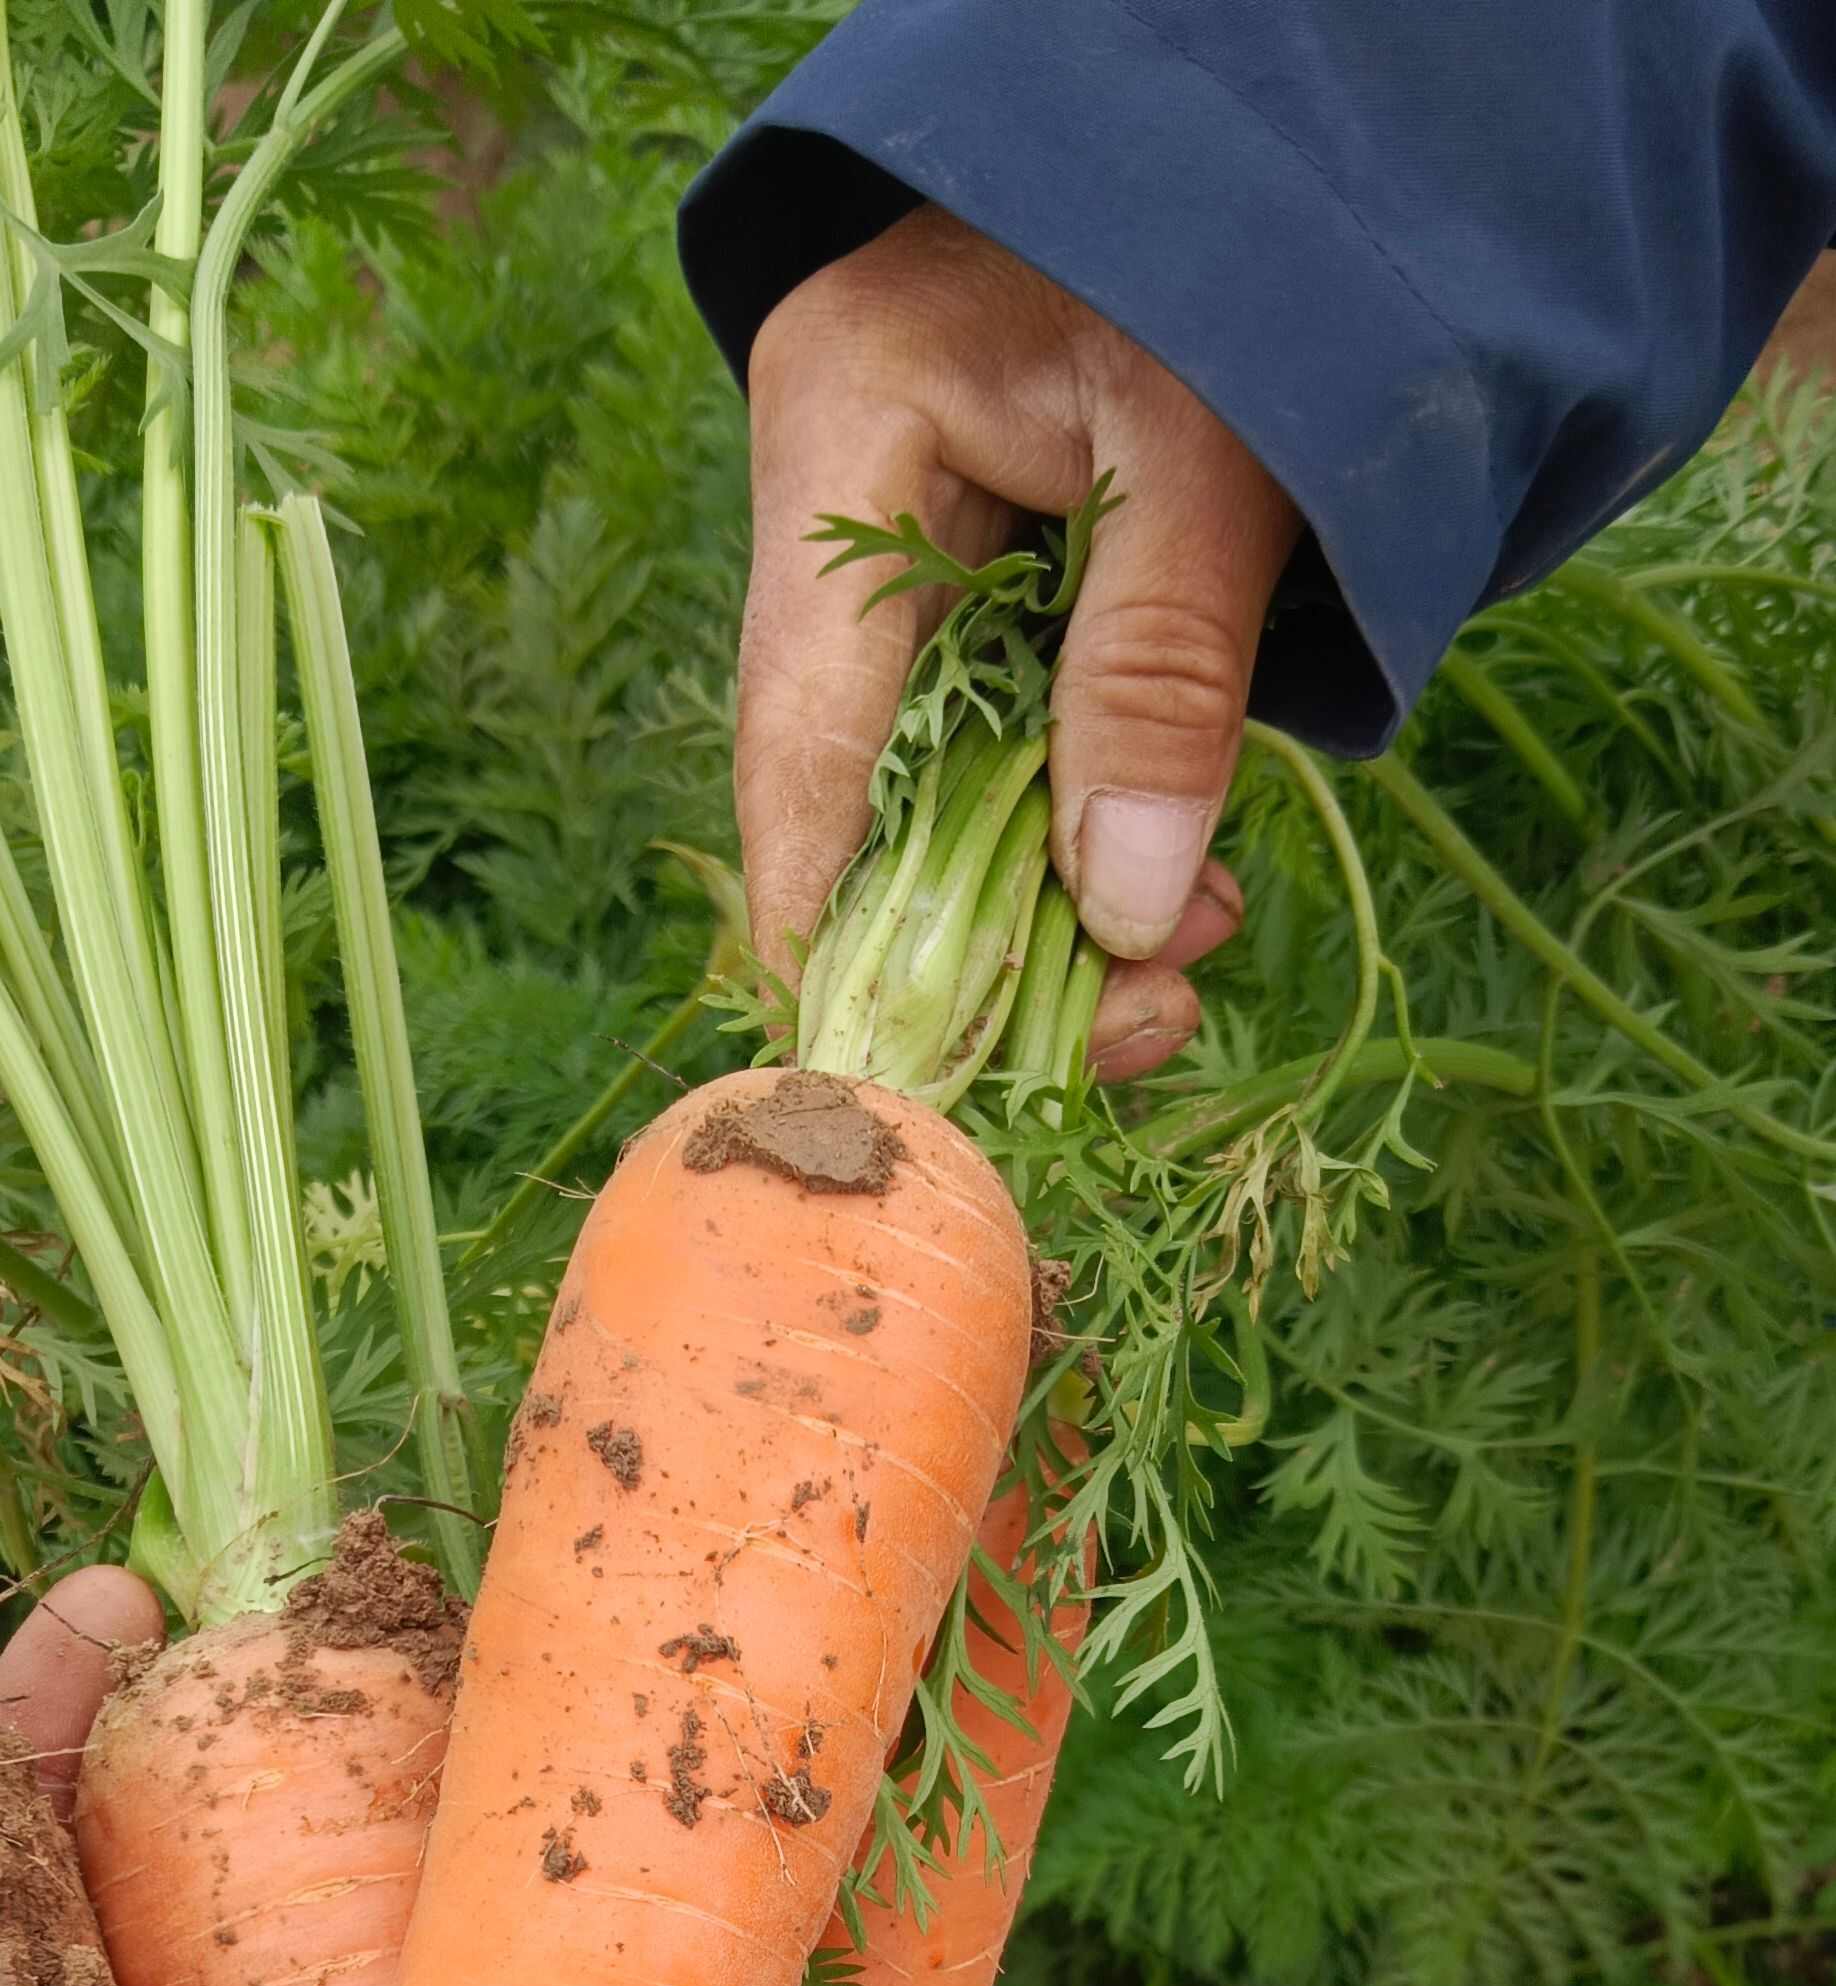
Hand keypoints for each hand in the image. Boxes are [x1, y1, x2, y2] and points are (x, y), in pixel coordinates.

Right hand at [738, 205, 1298, 1077]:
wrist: (1282, 119)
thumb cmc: (1237, 244)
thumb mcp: (1217, 457)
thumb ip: (1163, 681)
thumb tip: (1130, 919)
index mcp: (844, 434)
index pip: (803, 740)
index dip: (843, 923)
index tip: (903, 1070)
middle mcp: (845, 504)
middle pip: (869, 788)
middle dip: (995, 933)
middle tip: (1140, 1021)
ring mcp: (911, 541)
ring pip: (948, 783)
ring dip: (1062, 896)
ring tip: (1188, 961)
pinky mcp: (993, 575)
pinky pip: (1013, 740)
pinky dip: (1092, 825)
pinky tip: (1184, 885)